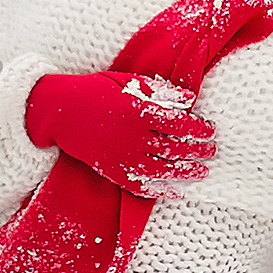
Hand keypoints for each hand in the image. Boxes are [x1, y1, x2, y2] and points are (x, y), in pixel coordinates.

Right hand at [24, 71, 215, 198]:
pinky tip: (176, 191)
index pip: (178, 123)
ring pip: (162, 169)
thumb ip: (159, 91)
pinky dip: (160, 191)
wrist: (60, 111)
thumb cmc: (96, 91)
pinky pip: (140, 186)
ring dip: (185, 172)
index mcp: (137, 110)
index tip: (210, 130)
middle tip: (211, 150)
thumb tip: (189, 99)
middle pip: (174, 147)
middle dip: (197, 150)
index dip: (198, 128)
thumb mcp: (128, 82)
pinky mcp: (112, 171)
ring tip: (202, 171)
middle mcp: (131, 136)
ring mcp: (121, 157)